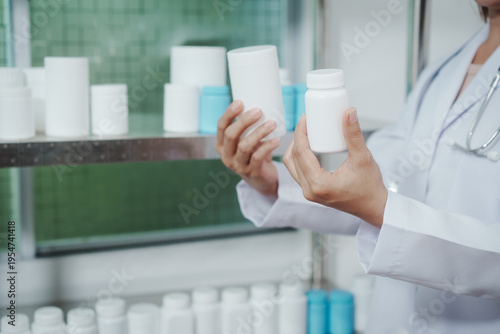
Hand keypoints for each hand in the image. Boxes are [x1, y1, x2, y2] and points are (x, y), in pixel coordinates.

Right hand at [216, 100, 280, 197]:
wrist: (261, 179)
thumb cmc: (253, 154)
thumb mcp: (245, 140)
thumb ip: (248, 127)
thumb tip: (262, 103)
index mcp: (221, 145)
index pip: (221, 126)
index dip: (229, 113)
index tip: (240, 102)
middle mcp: (226, 155)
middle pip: (231, 135)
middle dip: (244, 121)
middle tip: (258, 111)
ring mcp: (237, 165)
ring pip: (244, 146)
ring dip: (259, 133)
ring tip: (272, 124)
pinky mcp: (251, 172)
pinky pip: (258, 157)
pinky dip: (267, 146)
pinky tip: (276, 140)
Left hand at [283, 108, 387, 227]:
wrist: (373, 207)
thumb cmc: (370, 186)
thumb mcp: (362, 157)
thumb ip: (354, 134)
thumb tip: (349, 111)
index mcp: (318, 183)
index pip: (301, 152)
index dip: (300, 132)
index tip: (305, 118)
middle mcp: (309, 190)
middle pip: (293, 158)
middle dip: (297, 138)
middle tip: (307, 123)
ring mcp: (308, 193)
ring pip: (292, 166)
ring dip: (295, 148)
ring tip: (306, 133)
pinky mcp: (311, 193)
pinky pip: (298, 172)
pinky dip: (299, 158)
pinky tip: (307, 147)